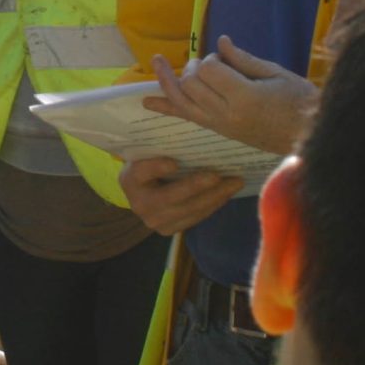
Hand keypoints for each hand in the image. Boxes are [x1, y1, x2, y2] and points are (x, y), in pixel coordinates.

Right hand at [118, 156, 237, 235]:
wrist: (144, 191)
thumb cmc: (150, 163)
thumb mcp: (148, 153)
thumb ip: (161, 148)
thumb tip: (186, 134)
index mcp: (130, 180)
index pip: (142, 172)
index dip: (157, 168)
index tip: (174, 163)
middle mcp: (139, 204)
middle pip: (172, 196)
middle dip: (198, 186)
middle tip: (220, 175)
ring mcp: (155, 221)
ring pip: (189, 209)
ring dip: (215, 196)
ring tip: (234, 183)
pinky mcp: (169, 229)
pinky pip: (196, 217)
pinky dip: (213, 204)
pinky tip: (227, 193)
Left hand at [144, 36, 317, 154]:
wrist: (307, 136)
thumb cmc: (299, 101)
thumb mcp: (276, 74)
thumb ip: (243, 59)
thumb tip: (219, 42)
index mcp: (244, 97)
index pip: (209, 70)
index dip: (212, 58)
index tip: (226, 57)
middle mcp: (226, 114)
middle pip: (191, 84)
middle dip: (194, 67)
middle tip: (210, 64)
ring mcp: (219, 125)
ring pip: (182, 101)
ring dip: (167, 81)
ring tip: (157, 62)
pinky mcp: (217, 130)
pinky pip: (187, 117)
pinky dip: (166, 108)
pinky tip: (148, 102)